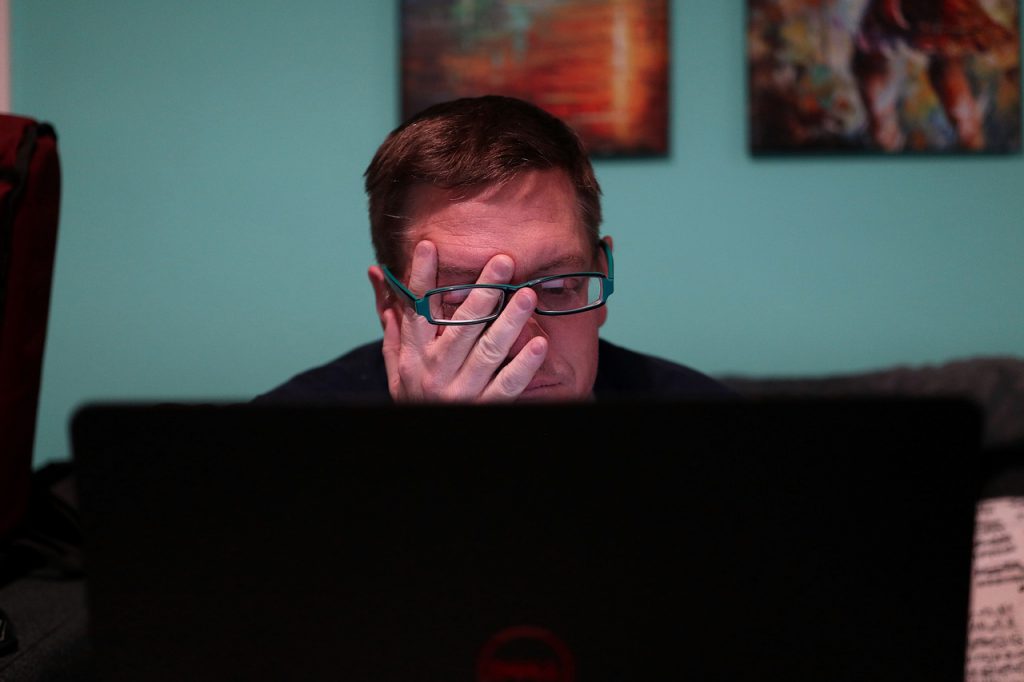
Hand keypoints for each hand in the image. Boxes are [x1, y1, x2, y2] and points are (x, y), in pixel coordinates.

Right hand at [380, 240, 548, 400]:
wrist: (427, 441)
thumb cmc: (415, 393)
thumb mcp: (397, 360)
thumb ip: (392, 318)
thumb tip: (376, 272)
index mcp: (413, 357)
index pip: (417, 311)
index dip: (421, 278)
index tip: (429, 246)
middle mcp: (435, 373)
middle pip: (461, 327)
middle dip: (482, 292)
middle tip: (503, 261)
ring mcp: (461, 393)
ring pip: (488, 351)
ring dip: (509, 321)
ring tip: (527, 294)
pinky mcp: (485, 408)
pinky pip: (508, 385)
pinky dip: (524, 365)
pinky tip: (538, 343)